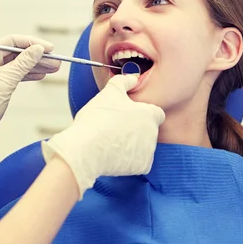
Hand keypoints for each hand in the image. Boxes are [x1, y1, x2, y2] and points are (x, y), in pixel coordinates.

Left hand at [0, 34, 60, 175]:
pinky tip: (41, 75)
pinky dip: (28, 75)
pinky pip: (15, 75)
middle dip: (37, 56)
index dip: (32, 43)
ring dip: (35, 66)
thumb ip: (23, 63)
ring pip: (18, 65)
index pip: (12, 41)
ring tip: (54, 68)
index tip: (49, 48)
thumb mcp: (5, 81)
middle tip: (55, 60)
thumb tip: (37, 49)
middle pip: (16, 53)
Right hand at [41, 74, 164, 197]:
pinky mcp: (142, 167)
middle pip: (148, 130)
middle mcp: (153, 133)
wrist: (86, 149)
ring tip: (111, 140)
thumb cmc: (97, 119)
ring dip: (132, 144)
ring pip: (143, 146)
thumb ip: (124, 82)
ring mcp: (149, 151)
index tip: (129, 114)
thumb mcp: (109, 93)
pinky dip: (128, 159)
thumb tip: (132, 77)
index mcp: (149, 114)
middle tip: (115, 127)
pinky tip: (113, 154)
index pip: (156, 112)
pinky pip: (138, 162)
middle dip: (136, 129)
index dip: (143, 112)